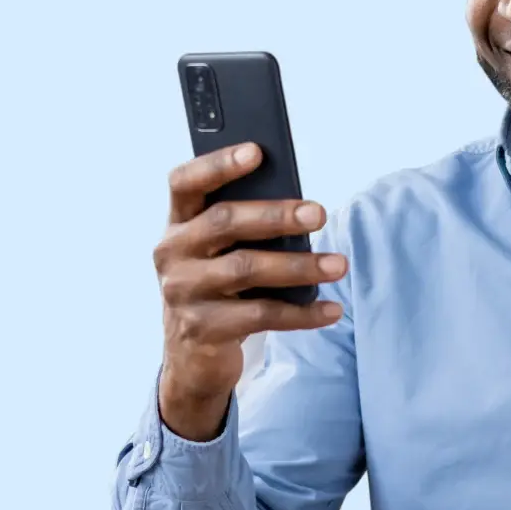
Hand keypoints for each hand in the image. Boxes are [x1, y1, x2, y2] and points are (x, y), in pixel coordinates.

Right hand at [153, 142, 346, 440]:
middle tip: (319, 214)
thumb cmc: (219, 287)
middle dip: (275, 215)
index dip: (218, 164)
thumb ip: (243, 226)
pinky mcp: (202, 329)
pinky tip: (330, 308)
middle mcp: (172, 253)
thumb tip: (300, 208)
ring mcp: (182, 292)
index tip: (257, 151)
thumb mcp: (220, 252)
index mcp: (177, 223)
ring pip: (245, 269)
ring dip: (299, 266)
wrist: (192, 357)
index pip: (185, 182)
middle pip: (223, 222)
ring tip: (338, 264)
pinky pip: (259, 316)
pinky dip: (301, 313)